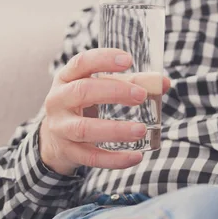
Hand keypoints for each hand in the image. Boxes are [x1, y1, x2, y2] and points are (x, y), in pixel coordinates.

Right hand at [40, 49, 170, 175]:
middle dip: (114, 92)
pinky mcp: (67, 151)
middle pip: (82, 92)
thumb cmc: (84, 104)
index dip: (103, 59)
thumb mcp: (101, 88)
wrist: (54, 138)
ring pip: (84, 129)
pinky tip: (135, 157)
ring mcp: (60, 127)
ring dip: (115, 130)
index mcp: (67, 77)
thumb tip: (163, 82)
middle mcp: (59, 100)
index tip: (128, 60)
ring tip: (142, 130)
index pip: (82, 62)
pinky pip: (90, 157)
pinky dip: (114, 159)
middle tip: (141, 96)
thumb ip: (132, 82)